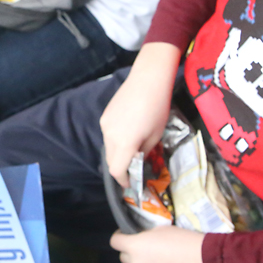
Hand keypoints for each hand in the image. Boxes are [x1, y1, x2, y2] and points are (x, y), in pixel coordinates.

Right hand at [100, 42, 180, 187]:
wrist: (148, 80)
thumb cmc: (157, 108)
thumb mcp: (156, 135)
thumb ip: (144, 152)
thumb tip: (139, 161)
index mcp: (124, 143)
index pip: (117, 171)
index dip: (124, 180)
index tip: (132, 182)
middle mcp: (110, 136)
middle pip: (110, 161)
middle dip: (121, 168)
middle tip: (134, 168)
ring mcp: (105, 125)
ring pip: (108, 148)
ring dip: (118, 154)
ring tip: (132, 149)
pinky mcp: (104, 116)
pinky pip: (108, 135)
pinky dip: (116, 141)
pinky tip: (128, 133)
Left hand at [111, 226, 206, 262]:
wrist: (200, 258)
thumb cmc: (179, 238)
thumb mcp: (159, 228)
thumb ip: (144, 234)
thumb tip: (141, 237)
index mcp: (134, 247)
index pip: (114, 242)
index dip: (119, 236)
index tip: (127, 233)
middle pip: (123, 258)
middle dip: (130, 251)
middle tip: (143, 245)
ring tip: (159, 258)